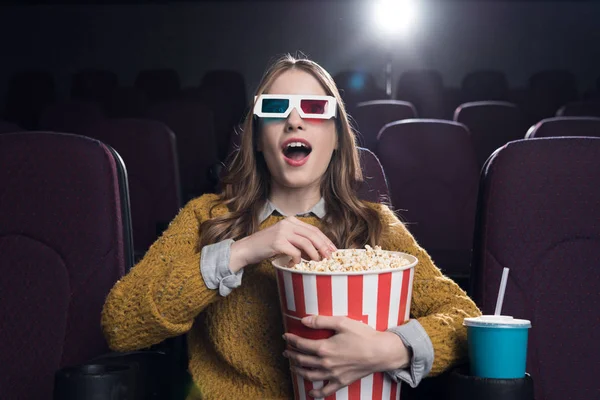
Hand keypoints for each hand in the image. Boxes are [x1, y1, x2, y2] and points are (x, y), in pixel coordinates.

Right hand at [229, 217, 336, 271]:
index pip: (314, 230)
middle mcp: (288, 223)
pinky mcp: (277, 242)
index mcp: (292, 221)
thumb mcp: (284, 239)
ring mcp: (282, 232)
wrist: (247, 249)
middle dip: (324, 247)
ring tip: (316, 263)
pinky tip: (295, 264)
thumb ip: (299, 241)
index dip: (326, 240)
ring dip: (314, 254)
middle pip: (313, 235)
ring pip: (306, 243)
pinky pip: (295, 252)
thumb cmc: (266, 246)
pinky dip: (298, 260)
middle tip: (330, 258)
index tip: (333, 250)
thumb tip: (318, 252)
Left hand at [283, 316, 410, 397]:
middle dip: (291, 355)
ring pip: (309, 375)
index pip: (301, 344)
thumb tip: (304, 320)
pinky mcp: (341, 382)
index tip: (285, 336)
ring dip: (298, 371)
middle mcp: (326, 363)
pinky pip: (325, 391)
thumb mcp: (342, 322)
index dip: (291, 340)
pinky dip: (316, 393)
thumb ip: (321, 321)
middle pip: (302, 360)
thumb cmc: (363, 335)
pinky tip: (310, 392)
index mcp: (324, 348)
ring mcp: (333, 375)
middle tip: (286, 351)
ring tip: (293, 366)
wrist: (380, 352)